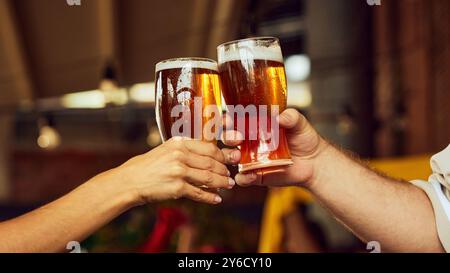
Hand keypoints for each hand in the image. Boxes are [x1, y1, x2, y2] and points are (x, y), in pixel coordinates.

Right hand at [105, 137, 238, 205]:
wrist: (130, 181)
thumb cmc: (149, 166)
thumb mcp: (166, 150)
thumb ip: (185, 150)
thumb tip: (208, 157)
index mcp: (179, 143)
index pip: (209, 148)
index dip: (221, 156)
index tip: (227, 161)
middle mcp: (180, 155)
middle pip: (211, 163)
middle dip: (223, 171)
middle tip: (229, 177)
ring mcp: (179, 171)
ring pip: (208, 178)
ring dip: (221, 183)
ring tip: (227, 186)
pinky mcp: (177, 188)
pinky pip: (199, 193)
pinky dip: (210, 197)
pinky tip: (216, 199)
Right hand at [223, 109, 327, 186]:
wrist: (314, 162)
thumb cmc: (305, 139)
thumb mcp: (300, 124)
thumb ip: (291, 117)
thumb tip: (280, 117)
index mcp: (256, 125)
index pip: (236, 119)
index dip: (227, 119)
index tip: (228, 119)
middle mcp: (250, 141)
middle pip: (229, 138)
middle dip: (228, 137)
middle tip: (237, 138)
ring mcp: (251, 159)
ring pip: (231, 157)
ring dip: (230, 156)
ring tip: (239, 157)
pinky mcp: (256, 174)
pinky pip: (243, 178)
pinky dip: (243, 178)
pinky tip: (252, 175)